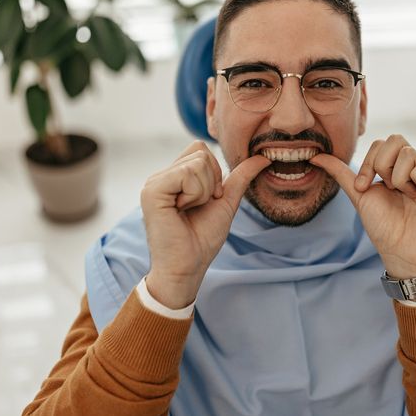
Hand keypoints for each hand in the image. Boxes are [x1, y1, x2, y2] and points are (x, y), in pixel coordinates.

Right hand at [140, 141, 270, 307]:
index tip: (209, 199)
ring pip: (197, 162)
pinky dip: (194, 194)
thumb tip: (263, 157)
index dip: (214, 173)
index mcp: (175, 176)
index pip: (201, 149)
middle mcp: (161, 176)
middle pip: (200, 151)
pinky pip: (186, 174)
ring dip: (204, 191)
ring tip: (189, 210)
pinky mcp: (152, 191)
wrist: (188, 266)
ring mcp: (154, 182)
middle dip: (211, 181)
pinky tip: (182, 211)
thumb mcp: (227, 202)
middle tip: (199, 206)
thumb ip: (241, 177)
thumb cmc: (202, 239)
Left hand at [310, 135, 415, 279]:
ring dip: (399, 179)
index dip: (368, 163)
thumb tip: (315, 156)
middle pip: (395, 140)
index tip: (363, 187)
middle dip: (382, 166)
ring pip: (410, 153)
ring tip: (406, 197)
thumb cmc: (383, 227)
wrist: (401, 252)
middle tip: (386, 189)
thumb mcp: (359, 195)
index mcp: (395, 167)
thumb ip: (341, 173)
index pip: (381, 144)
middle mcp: (414, 166)